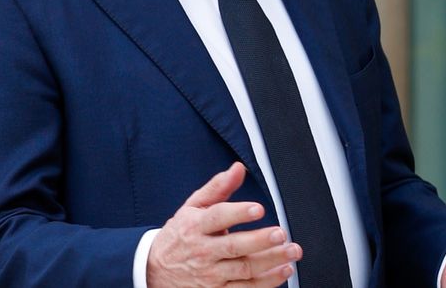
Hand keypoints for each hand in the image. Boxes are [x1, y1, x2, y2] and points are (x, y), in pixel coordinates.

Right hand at [147, 162, 300, 287]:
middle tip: (281, 234)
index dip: (239, 213)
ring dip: (270, 263)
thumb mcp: (192, 207)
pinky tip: (281, 272)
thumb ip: (217, 187)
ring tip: (290, 254)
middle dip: (261, 241)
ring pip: (244, 271)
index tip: (258, 209)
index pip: (218, 218)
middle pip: (234, 247)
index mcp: (196, 226)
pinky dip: (265, 283)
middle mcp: (203, 251)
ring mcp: (210, 275)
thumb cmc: (180, 235)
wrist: (155, 270)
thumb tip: (238, 169)